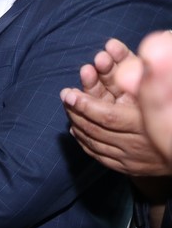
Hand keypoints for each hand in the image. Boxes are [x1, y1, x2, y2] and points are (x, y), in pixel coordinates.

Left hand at [61, 38, 171, 176]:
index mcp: (147, 125)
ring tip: (69, 108)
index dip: (86, 105)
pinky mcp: (128, 169)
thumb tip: (136, 59)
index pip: (108, 116)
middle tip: (65, 95)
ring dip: (78, 124)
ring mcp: (131, 160)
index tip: (69, 93)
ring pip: (95, 143)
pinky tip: (77, 129)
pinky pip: (99, 155)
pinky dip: (85, 141)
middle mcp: (137, 145)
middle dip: (77, 111)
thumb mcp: (164, 94)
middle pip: (96, 130)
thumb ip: (148, 82)